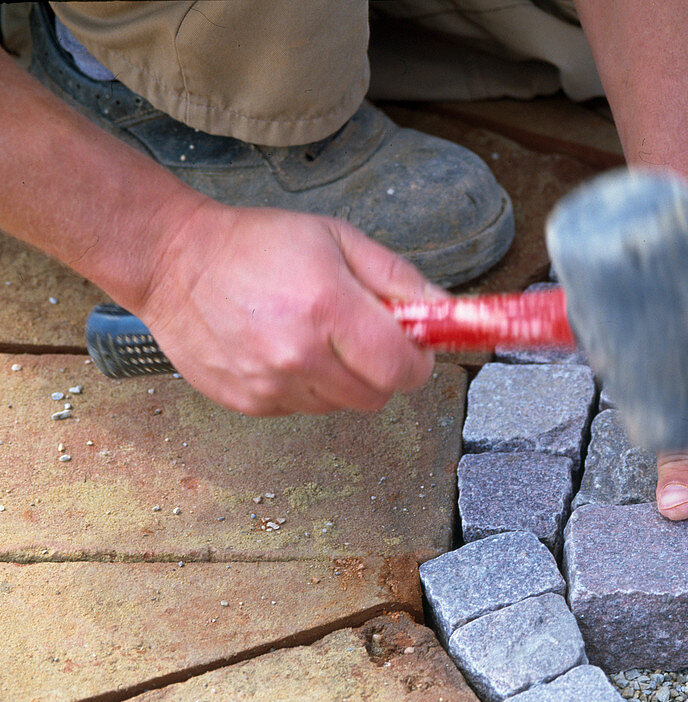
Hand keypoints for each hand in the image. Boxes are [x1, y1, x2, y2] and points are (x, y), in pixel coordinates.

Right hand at [137, 201, 439, 415]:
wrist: (174, 261)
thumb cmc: (256, 244)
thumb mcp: (339, 239)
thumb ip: (398, 279)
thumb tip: (445, 311)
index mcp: (329, 308)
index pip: (403, 369)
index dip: (417, 360)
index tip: (412, 345)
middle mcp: (299, 355)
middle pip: (377, 395)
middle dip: (382, 369)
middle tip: (362, 336)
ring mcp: (270, 384)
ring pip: (342, 405)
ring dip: (343, 379)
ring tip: (315, 337)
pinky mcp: (249, 402)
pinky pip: (304, 408)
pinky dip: (306, 386)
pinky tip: (284, 350)